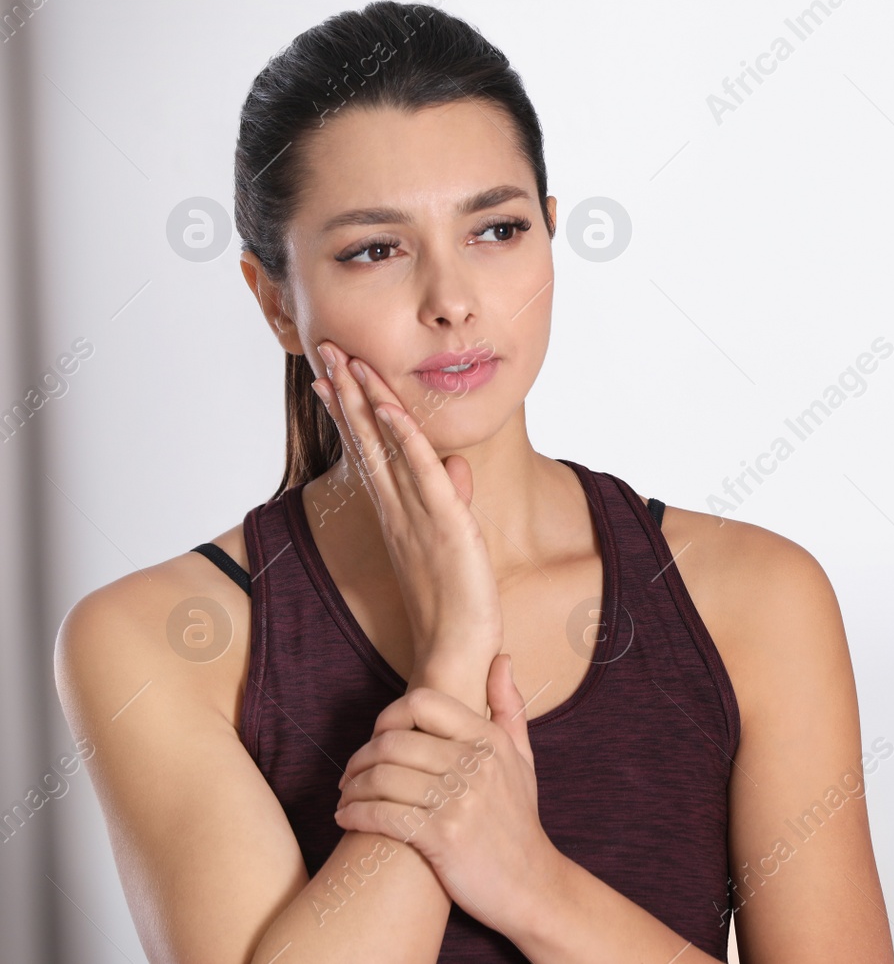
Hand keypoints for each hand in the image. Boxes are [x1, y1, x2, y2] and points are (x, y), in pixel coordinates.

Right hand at [311, 340, 502, 696]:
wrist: (455, 655)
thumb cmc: (456, 606)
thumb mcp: (456, 542)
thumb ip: (454, 501)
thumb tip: (458, 467)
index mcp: (397, 515)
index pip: (368, 453)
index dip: (348, 414)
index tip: (328, 378)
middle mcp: (397, 511)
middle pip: (365, 440)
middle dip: (345, 392)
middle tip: (324, 349)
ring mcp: (415, 515)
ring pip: (383, 446)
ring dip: (363, 400)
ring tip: (344, 359)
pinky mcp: (443, 523)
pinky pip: (419, 470)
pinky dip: (404, 435)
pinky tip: (387, 404)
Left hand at [334, 654, 563, 931]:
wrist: (530, 884)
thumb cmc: (518, 820)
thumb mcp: (522, 759)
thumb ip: (509, 707)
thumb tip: (501, 659)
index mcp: (489, 739)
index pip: (423, 702)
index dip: (389, 715)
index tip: (378, 737)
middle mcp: (475, 763)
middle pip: (393, 741)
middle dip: (360, 758)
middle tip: (351, 774)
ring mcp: (459, 800)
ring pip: (382, 778)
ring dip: (352, 788)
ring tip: (347, 797)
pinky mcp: (442, 837)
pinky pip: (381, 814)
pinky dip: (355, 815)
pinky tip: (348, 819)